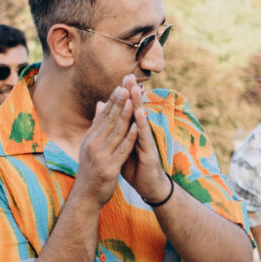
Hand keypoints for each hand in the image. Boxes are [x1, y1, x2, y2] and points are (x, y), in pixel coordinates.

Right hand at [72, 85, 134, 206]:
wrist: (86, 196)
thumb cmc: (91, 170)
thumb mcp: (91, 145)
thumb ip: (98, 125)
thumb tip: (100, 104)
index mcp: (90, 138)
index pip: (102, 116)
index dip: (112, 101)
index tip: (120, 86)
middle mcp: (93, 145)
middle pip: (108, 120)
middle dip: (119, 103)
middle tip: (127, 87)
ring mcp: (100, 156)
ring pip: (115, 132)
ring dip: (125, 116)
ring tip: (133, 102)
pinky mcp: (109, 167)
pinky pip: (122, 150)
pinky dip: (130, 138)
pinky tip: (137, 128)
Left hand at [118, 76, 172, 205]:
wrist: (148, 186)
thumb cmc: (135, 166)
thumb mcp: (121, 147)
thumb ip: (116, 133)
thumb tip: (110, 120)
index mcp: (132, 132)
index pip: (127, 111)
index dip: (124, 96)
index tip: (121, 79)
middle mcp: (140, 133)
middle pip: (135, 110)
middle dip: (132, 93)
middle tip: (129, 75)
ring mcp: (146, 141)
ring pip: (141, 120)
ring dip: (138, 104)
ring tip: (135, 88)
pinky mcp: (149, 152)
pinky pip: (144, 137)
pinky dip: (141, 125)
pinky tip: (139, 114)